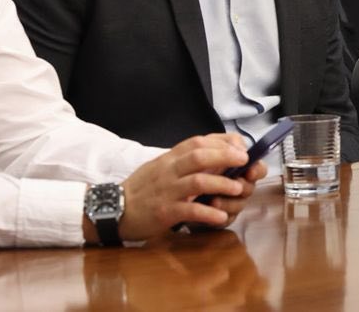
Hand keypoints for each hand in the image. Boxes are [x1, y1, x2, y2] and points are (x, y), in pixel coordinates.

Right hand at [88, 134, 262, 242]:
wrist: (114, 208)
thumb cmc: (143, 188)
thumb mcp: (163, 166)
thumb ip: (186, 159)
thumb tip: (218, 151)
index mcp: (170, 158)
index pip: (198, 141)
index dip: (222, 142)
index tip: (240, 147)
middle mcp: (169, 171)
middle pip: (200, 156)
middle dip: (226, 156)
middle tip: (244, 162)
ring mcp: (167, 191)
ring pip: (198, 181)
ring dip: (222, 184)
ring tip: (238, 189)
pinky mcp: (164, 212)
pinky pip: (190, 210)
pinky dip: (208, 213)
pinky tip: (221, 216)